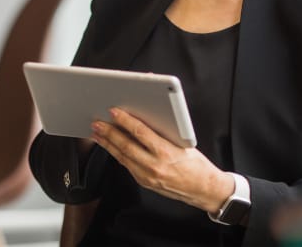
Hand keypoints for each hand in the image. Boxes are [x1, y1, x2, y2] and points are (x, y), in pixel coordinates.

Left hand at [91, 108, 233, 212]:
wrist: (204, 189)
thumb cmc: (196, 163)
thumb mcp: (183, 142)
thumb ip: (163, 131)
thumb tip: (145, 114)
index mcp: (165, 152)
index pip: (140, 132)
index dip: (125, 120)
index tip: (114, 111)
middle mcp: (154, 166)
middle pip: (126, 146)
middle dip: (109, 132)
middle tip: (97, 122)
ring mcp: (148, 176)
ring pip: (122, 157)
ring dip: (107, 144)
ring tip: (97, 133)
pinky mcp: (145, 182)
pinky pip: (127, 165)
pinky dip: (116, 154)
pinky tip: (109, 146)